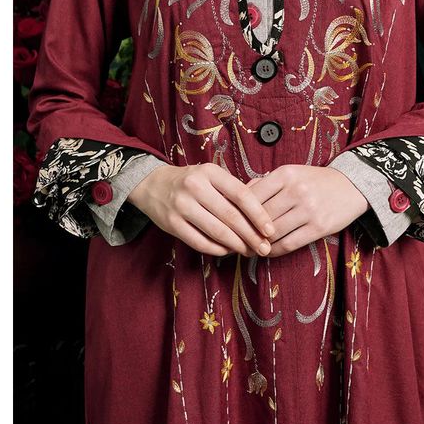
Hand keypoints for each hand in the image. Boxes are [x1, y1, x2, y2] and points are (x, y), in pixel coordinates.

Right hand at [127, 163, 274, 257]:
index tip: (270, 230)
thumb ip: (234, 191)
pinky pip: (200, 242)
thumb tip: (264, 217)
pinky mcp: (172, 224)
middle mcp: (195, 186)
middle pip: (231, 216)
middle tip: (264, 248)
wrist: (152, 185)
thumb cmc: (192, 182)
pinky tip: (228, 251)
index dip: (259, 215)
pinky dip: (217, 249)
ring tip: (249, 251)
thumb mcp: (212, 176)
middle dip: (251, 236)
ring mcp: (181, 206)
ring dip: (237, 245)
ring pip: (217, 231)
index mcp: (210, 172)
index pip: (241, 195)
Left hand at [246, 165, 367, 256]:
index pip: (252, 196)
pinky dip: (274, 251)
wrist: (352, 185)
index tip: (230, 223)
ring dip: (259, 244)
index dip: (238, 213)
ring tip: (250, 248)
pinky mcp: (319, 227)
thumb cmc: (314, 181)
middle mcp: (297, 190)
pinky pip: (289, 244)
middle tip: (236, 241)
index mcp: (285, 174)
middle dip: (246, 231)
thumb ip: (264, 184)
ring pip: (273, 233)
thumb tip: (236, 199)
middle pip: (261, 217)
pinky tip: (268, 252)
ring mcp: (309, 210)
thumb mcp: (290, 173)